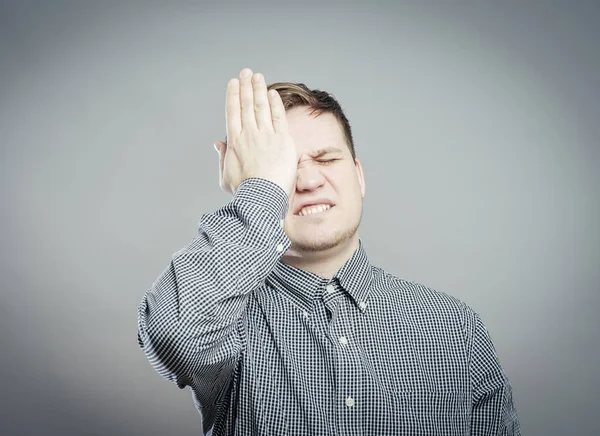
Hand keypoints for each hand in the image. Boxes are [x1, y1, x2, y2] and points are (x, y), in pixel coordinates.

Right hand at [214, 68, 297, 197]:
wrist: (261, 197)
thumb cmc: (243, 191)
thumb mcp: (225, 176)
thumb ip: (222, 157)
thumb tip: (217, 143)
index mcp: (234, 141)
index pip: (232, 112)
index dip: (233, 95)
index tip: (233, 83)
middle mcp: (249, 134)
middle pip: (246, 104)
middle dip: (246, 86)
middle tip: (247, 72)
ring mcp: (266, 136)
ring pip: (261, 107)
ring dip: (259, 89)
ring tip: (258, 76)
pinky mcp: (282, 140)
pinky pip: (279, 117)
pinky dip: (275, 104)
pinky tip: (272, 93)